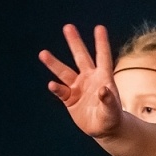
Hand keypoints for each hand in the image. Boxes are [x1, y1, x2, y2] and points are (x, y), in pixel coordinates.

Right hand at [39, 24, 123, 138]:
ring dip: (54, 63)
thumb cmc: (112, 117)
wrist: (104, 129)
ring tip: (43, 53)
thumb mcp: (112, 111)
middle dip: (75, 42)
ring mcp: (78, 87)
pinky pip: (61, 91)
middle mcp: (89, 78)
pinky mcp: (69, 98)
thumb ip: (109, 100)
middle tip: (68, 26)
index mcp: (103, 77)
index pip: (103, 57)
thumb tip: (103, 89)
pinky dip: (56, 88)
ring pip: (64, 72)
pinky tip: (52, 85)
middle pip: (81, 57)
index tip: (99, 27)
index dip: (101, 43)